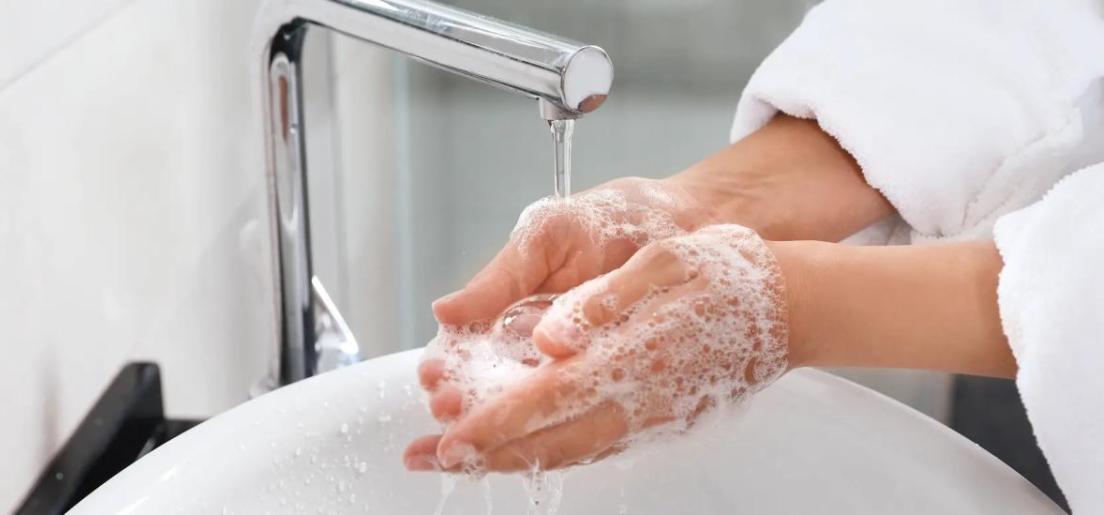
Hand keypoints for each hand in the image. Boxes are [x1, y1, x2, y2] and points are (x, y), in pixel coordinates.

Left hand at [405, 225, 790, 471]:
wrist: (794, 307)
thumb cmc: (728, 273)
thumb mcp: (663, 262)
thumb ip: (601, 302)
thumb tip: (548, 339)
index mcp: (635, 355)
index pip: (548, 398)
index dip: (494, 423)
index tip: (449, 438)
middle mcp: (642, 399)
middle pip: (553, 442)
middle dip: (490, 455)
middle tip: (436, 462)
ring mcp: (655, 417)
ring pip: (575, 453)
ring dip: (516, 462)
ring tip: (470, 466)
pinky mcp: (664, 420)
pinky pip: (601, 447)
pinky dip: (558, 456)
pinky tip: (533, 454)